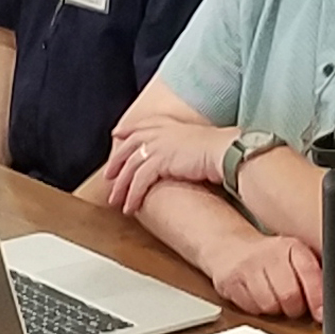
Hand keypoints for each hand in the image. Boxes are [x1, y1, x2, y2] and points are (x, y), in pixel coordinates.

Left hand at [98, 116, 233, 214]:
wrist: (226, 151)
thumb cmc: (220, 148)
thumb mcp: (199, 139)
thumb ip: (186, 144)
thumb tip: (186, 154)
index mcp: (169, 126)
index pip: (141, 126)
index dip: (127, 130)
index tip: (117, 135)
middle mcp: (160, 134)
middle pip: (128, 147)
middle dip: (116, 163)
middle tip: (108, 176)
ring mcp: (158, 146)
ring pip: (130, 168)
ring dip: (121, 187)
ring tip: (116, 201)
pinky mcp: (159, 161)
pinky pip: (139, 181)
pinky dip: (133, 195)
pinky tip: (130, 207)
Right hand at [205, 224, 323, 319]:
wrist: (229, 247)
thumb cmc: (269, 257)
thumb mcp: (295, 257)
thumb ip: (314, 275)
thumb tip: (332, 301)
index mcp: (291, 247)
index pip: (308, 272)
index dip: (317, 298)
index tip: (321, 314)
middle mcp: (269, 254)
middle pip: (289, 295)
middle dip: (295, 308)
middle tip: (294, 304)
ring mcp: (248, 268)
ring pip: (269, 305)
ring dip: (276, 310)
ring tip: (275, 299)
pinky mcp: (231, 282)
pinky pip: (251, 309)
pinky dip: (258, 309)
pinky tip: (259, 297)